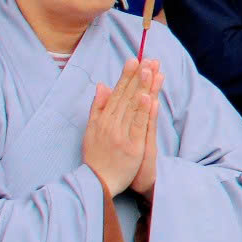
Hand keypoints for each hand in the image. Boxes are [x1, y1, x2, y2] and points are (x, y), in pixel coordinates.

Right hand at [82, 58, 161, 199]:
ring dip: (143, 88)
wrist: (98, 183)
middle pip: (126, 97)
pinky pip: (139, 126)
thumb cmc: (96, 157)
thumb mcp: (91, 131)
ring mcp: (122, 135)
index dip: (126, 77)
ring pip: (134, 108)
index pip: (117, 94)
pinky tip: (148, 97)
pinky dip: (143, 112)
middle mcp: (111, 125)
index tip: (134, 59)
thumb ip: (97, 108)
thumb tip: (102, 85)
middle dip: (137, 77)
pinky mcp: (133, 147)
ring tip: (150, 70)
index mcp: (102, 120)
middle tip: (146, 58)